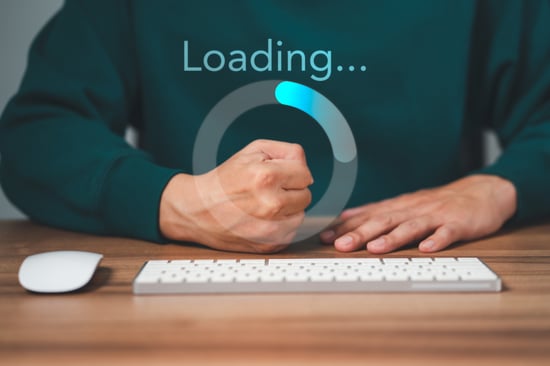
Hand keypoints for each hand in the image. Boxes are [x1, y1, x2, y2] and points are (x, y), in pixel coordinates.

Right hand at [159, 139, 312, 252]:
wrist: (198, 210)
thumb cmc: (225, 180)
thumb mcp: (253, 151)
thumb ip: (286, 152)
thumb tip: (307, 169)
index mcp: (266, 177)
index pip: (306, 175)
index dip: (293, 172)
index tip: (279, 175)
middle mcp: (270, 205)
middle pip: (306, 196)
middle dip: (291, 191)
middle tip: (269, 190)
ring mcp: (270, 229)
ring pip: (301, 215)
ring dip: (288, 209)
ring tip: (264, 204)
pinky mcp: (269, 245)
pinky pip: (291, 232)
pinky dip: (281, 225)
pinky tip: (262, 219)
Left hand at [320, 174, 516, 252]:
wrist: (481, 191)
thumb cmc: (438, 203)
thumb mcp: (404, 205)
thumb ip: (377, 213)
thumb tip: (344, 218)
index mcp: (399, 207)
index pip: (368, 216)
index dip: (346, 227)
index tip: (325, 237)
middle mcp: (413, 209)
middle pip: (384, 221)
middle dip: (361, 233)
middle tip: (341, 245)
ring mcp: (435, 216)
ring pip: (411, 226)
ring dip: (392, 237)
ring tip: (375, 248)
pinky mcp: (458, 223)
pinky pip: (447, 233)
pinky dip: (437, 240)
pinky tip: (427, 249)